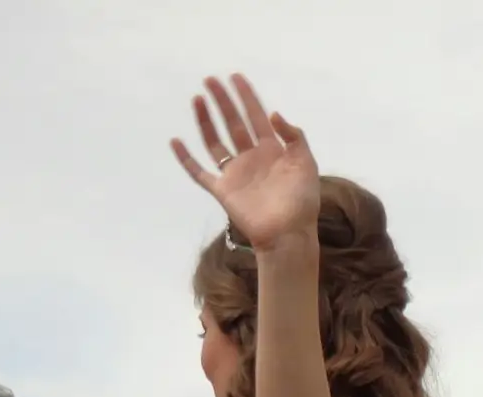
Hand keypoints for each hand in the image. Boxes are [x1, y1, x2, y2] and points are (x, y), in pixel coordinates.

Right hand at [171, 74, 319, 254]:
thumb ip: (293, 136)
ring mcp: (235, 174)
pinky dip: (186, 158)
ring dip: (205, 121)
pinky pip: (198, 172)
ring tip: (198, 98)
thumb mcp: (306, 163)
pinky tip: (176, 141)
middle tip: (211, 80)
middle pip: (233, 124)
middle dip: (223, 102)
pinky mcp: (222, 190)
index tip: (235, 77)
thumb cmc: (302, 201)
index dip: (247, 97)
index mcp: (272, 151)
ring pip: (215, 141)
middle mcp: (251, 158)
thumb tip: (273, 114)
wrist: (288, 233)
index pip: (256, 117)